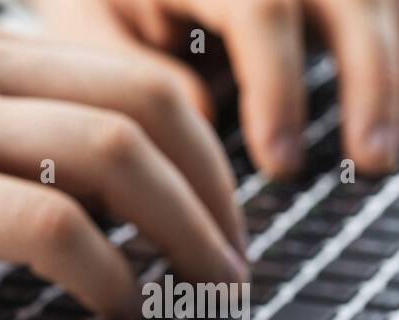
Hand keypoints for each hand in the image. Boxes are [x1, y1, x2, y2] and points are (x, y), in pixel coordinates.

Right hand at [0, 17, 245, 319]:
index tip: (218, 214)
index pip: (129, 79)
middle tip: (230, 261)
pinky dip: (101, 268)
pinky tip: (113, 303)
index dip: (200, 151)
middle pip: (143, 110)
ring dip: (178, 230)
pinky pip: (43, 221)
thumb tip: (76, 197)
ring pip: (110, 156)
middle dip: (212, 194)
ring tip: (196, 288)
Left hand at [32, 0, 398, 177]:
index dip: (277, 86)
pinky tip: (381, 122)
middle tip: (370, 160)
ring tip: (380, 156)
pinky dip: (383, 64)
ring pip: (374, 1)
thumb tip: (203, 122)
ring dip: (386, 75)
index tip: (279, 162)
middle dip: (369, 78)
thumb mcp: (92, 29)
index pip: (261, 7)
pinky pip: (375, 13)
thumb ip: (137, 73)